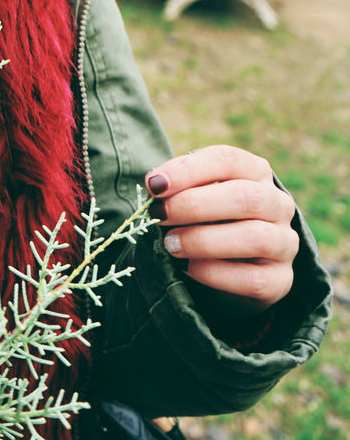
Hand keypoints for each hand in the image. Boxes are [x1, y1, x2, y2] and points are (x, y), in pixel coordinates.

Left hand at [145, 145, 299, 313]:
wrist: (232, 267)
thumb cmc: (208, 218)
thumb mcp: (197, 195)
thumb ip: (181, 188)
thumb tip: (156, 185)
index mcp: (256, 172)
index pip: (228, 160)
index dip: (188, 169)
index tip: (155, 184)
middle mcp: (278, 204)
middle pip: (245, 196)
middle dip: (194, 205)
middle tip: (160, 214)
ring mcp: (285, 243)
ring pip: (255, 237)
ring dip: (204, 240)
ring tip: (170, 244)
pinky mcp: (281, 280)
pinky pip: (254, 279)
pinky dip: (216, 274)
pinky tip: (189, 269)